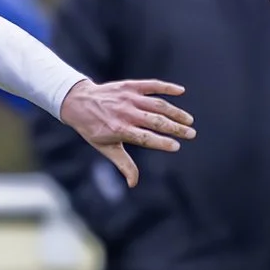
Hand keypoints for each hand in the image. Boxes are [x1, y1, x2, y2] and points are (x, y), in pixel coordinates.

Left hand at [60, 78, 193, 186]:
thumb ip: (123, 164)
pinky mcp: (130, 85)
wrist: (78, 102)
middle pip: (156, 121)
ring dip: (175, 112)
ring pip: (158, 104)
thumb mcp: (106, 148)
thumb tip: (133, 184)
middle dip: (176, 128)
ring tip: (189, 121)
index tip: (177, 146)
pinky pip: (152, 85)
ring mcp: (129, 98)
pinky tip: (181, 91)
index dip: (161, 142)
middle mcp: (125, 113)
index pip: (145, 137)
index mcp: (119, 130)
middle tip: (192, 134)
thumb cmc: (93, 129)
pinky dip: (167, 87)